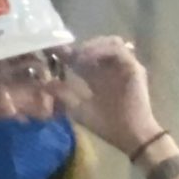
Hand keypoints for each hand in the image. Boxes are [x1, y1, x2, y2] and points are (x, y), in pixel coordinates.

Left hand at [61, 37, 166, 157]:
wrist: (129, 136)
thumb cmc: (107, 125)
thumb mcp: (78, 109)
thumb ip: (63, 96)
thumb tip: (45, 84)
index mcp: (98, 75)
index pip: (83, 56)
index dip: (68, 51)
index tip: (50, 49)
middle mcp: (112, 67)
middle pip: (99, 43)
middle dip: (81, 46)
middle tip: (64, 53)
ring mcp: (124, 66)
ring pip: (111, 42)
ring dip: (92, 46)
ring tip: (77, 57)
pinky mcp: (134, 67)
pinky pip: (119, 50)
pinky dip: (103, 51)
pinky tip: (87, 60)